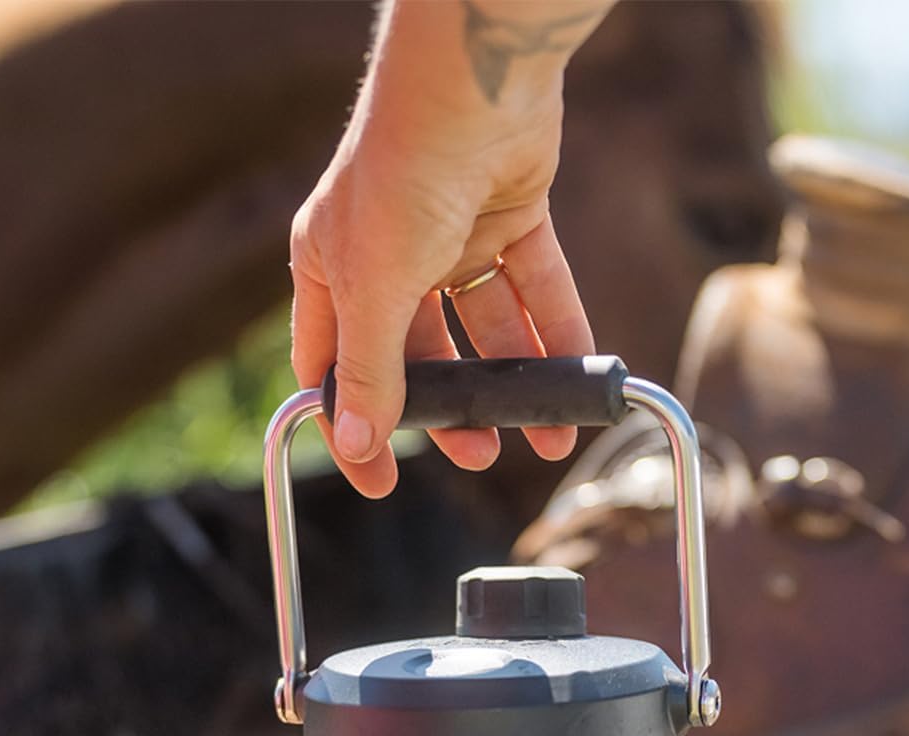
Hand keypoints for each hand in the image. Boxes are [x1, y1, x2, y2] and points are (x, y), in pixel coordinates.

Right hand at [290, 0, 610, 497]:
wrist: (477, 80)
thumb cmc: (405, 168)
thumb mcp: (375, 286)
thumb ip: (370, 370)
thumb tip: (356, 445)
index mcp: (331, 267)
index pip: (332, 366)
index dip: (351, 425)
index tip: (377, 481)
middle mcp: (387, 254)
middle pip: (418, 356)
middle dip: (451, 410)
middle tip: (478, 453)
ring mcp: (450, 236)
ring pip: (485, 331)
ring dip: (515, 385)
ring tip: (544, 434)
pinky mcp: (510, 219)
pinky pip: (537, 294)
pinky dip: (558, 337)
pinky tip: (577, 383)